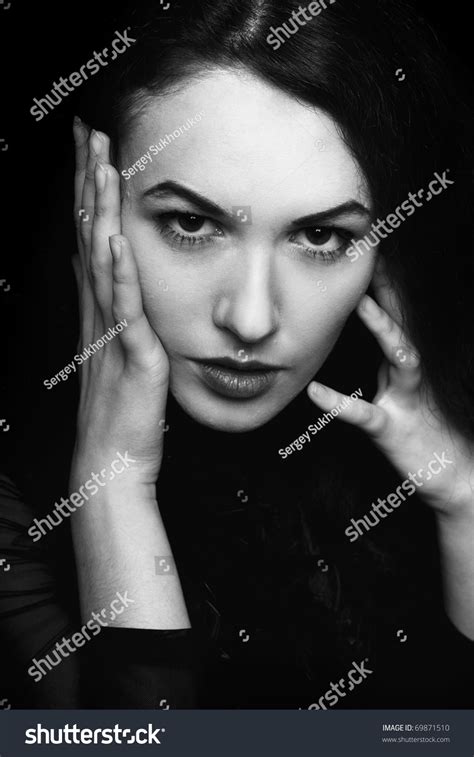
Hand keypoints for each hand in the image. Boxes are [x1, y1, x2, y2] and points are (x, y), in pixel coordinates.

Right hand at [71, 119, 168, 486]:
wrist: (112, 459)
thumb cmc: (120, 410)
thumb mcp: (116, 351)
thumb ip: (115, 310)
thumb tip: (110, 275)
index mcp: (98, 308)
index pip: (91, 236)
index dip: (88, 191)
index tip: (90, 147)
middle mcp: (97, 311)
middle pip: (90, 235)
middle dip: (89, 181)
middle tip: (89, 132)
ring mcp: (110, 330)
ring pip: (102, 260)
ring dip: (101, 211)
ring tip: (102, 164)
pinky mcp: (130, 354)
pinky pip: (123, 308)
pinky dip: (120, 272)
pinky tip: (118, 238)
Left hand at [307, 263, 473, 519]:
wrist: (454, 476)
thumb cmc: (424, 431)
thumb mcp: (402, 392)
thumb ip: (385, 366)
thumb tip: (368, 340)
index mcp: (406, 365)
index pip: (396, 319)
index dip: (385, 288)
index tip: (371, 254)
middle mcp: (411, 375)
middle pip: (403, 324)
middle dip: (391, 291)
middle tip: (375, 255)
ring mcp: (407, 399)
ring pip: (400, 357)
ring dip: (383, 329)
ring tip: (360, 304)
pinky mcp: (395, 429)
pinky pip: (366, 415)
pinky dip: (340, 404)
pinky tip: (316, 393)